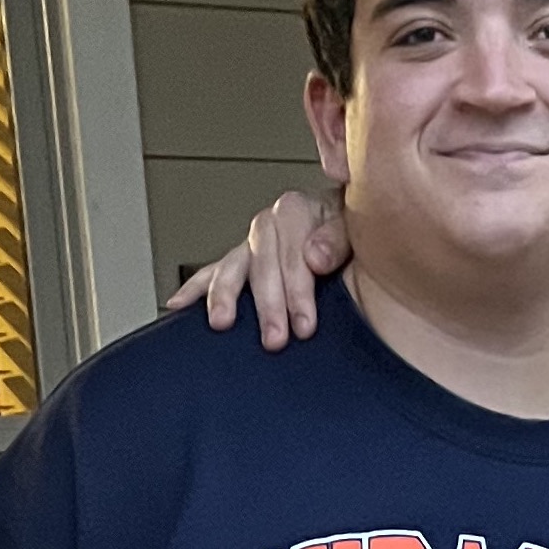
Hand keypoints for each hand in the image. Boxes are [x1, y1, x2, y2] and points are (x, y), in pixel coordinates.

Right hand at [163, 188, 349, 350]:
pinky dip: (195, 288)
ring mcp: (255, 245)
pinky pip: (214, 272)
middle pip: (261, 260)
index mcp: (302, 210)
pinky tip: (179, 304)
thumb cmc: (366, 239)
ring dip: (226, 296)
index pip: (292, 247)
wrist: (369, 248)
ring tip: (222, 321)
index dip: (297, 287)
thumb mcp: (362, 230)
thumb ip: (340, 238)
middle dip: (267, 303)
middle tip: (275, 338)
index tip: (305, 322)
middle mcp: (273, 225)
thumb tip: (314, 256)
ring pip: (233, 266)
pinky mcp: (243, 264)